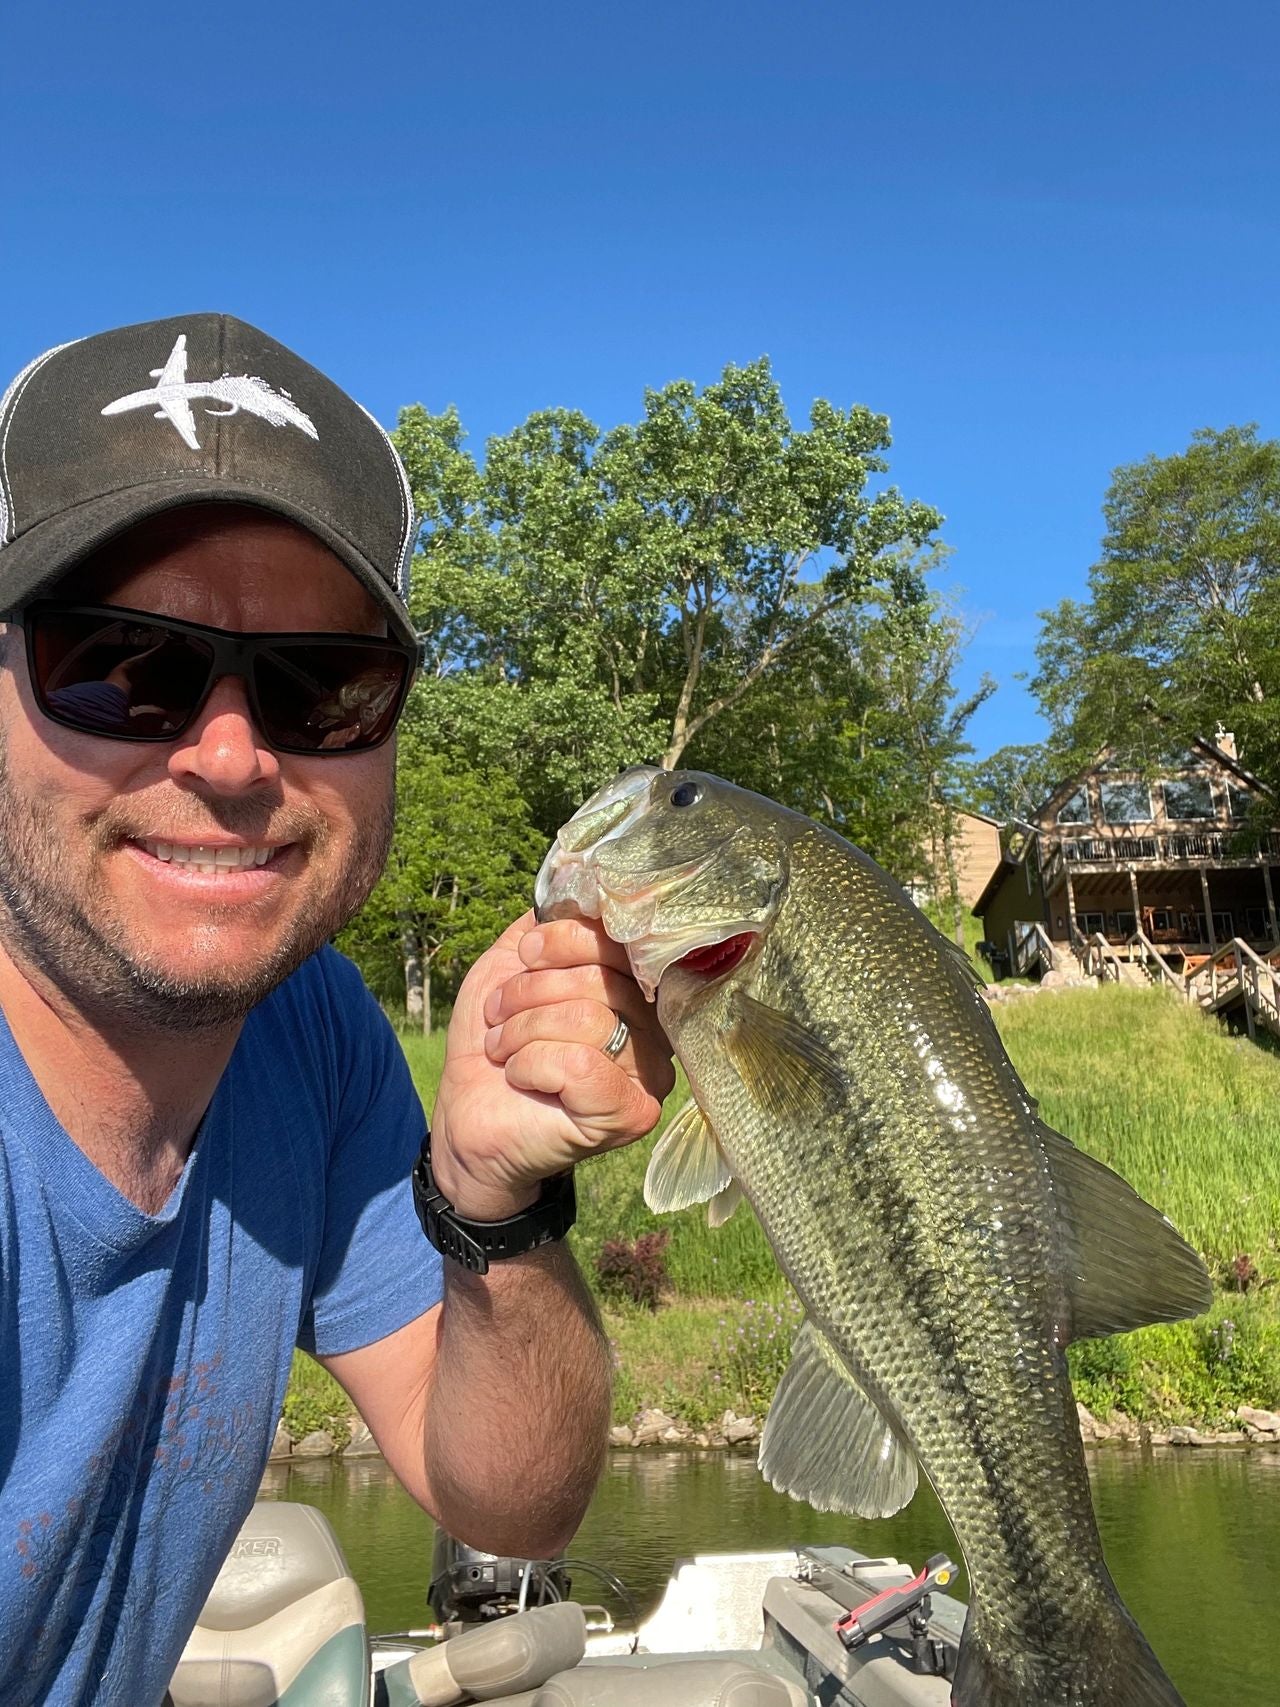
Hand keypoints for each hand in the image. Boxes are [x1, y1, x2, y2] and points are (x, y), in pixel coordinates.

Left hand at [429, 911, 675, 1221]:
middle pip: (603, 980)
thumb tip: (576, 889)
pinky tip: (519, 1076)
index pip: (622, 941)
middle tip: (499, 1016)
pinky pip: (583, 1065)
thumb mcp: (510, 968)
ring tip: (501, 1048)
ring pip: (590, 1019)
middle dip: (531, 991)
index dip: (567, 939)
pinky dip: (532, 1064)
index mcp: (635, 990)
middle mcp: (656, 1031)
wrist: (467, 1118)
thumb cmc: (494, 1043)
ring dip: (523, 1030)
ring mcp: (649, 1076)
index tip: (527, 955)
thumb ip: (544, 926)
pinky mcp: (630, 1114)